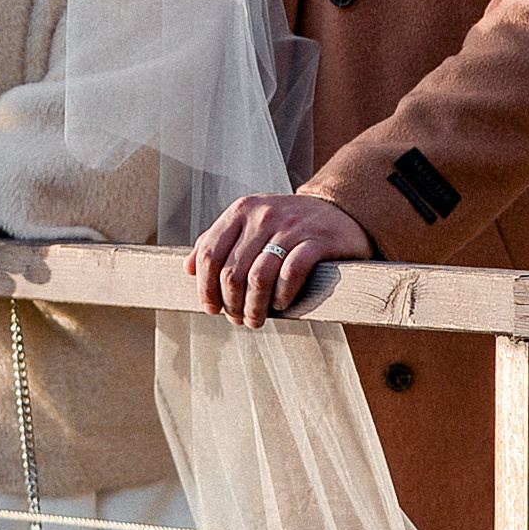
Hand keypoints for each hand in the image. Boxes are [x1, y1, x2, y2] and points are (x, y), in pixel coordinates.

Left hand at [190, 190, 371, 325]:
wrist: (342, 210)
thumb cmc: (289, 224)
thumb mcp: (251, 222)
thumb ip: (218, 240)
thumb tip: (186, 268)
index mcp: (241, 210)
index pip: (209, 253)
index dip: (205, 287)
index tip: (211, 308)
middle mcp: (263, 215)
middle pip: (231, 271)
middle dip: (231, 304)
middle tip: (238, 319)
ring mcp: (290, 226)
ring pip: (258, 277)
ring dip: (254, 307)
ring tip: (256, 320)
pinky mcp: (317, 240)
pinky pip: (291, 274)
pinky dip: (282, 295)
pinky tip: (282, 304)